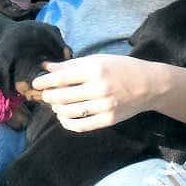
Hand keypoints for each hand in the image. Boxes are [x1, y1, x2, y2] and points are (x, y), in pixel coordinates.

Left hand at [31, 54, 159, 131]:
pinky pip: (81, 125)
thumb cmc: (121, 68)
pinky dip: (67, 123)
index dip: (44, 82)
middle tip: (45, 95)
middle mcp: (99, 88)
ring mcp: (104, 106)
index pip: (61, 78)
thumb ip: (72, 65)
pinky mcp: (108, 120)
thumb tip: (47, 67)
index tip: (36, 83)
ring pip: (69, 112)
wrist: (149, 85)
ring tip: (56, 105)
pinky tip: (64, 117)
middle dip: (48, 97)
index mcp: (95, 70)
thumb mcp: (98, 60)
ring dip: (57, 109)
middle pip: (62, 97)